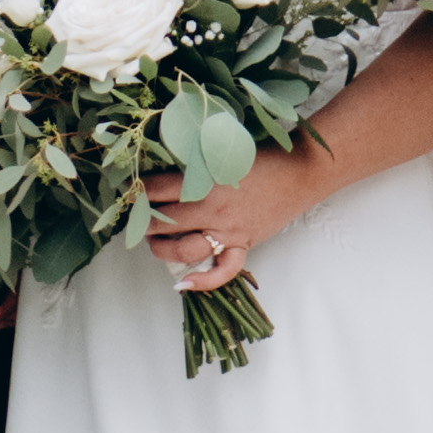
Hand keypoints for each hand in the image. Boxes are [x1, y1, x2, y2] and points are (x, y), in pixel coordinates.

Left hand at [145, 146, 321, 288]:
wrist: (300, 171)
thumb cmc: (262, 154)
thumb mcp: (222, 148)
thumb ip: (196, 158)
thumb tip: (164, 161)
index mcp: (205, 180)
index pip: (158, 189)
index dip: (139, 191)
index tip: (132, 191)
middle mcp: (213, 209)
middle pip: (165, 222)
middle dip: (144, 222)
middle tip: (136, 218)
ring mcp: (229, 231)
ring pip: (184, 250)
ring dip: (162, 249)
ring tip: (153, 243)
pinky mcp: (244, 244)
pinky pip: (223, 271)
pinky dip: (203, 281)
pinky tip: (183, 284)